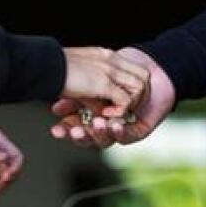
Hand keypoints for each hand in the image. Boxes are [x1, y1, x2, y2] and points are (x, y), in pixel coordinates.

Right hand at [50, 48, 174, 148]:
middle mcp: (104, 126)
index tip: (55, 130)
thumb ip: (77, 94)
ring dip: (100, 133)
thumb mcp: (94, 79)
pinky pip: (128, 135)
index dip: (65, 130)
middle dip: (81, 136)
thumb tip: (56, 108)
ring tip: (97, 123)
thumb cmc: (119, 70)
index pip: (74, 127)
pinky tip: (114, 123)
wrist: (150, 66)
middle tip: (74, 130)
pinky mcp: (138, 131)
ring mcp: (121, 130)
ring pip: (107, 139)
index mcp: (90, 116)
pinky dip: (120, 131)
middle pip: (89, 138)